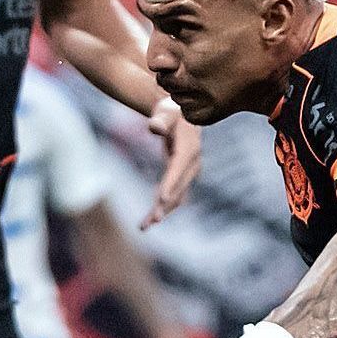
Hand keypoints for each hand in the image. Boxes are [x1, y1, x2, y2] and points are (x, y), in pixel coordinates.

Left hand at [143, 98, 199, 225]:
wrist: (182, 116)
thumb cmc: (172, 112)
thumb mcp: (166, 112)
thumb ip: (160, 119)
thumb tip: (153, 127)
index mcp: (189, 148)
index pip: (179, 167)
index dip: (171, 183)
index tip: (162, 198)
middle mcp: (192, 164)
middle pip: (178, 187)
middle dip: (166, 204)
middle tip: (154, 220)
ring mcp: (188, 173)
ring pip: (176, 197)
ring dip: (161, 212)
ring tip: (144, 226)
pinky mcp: (181, 179)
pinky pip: (172, 196)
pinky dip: (161, 209)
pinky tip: (147, 221)